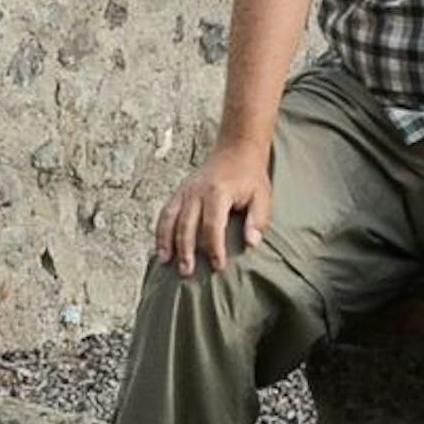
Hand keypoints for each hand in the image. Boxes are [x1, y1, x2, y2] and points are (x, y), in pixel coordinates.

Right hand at [154, 145, 271, 276]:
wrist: (236, 151)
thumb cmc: (250, 178)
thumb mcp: (262, 196)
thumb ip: (258, 219)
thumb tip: (251, 243)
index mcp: (219, 192)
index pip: (213, 225)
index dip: (214, 248)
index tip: (218, 266)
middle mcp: (197, 191)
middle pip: (187, 224)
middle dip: (186, 250)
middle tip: (187, 272)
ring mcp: (186, 191)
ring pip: (171, 218)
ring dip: (167, 241)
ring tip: (166, 263)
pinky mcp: (179, 192)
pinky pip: (165, 212)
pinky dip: (161, 230)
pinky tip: (161, 248)